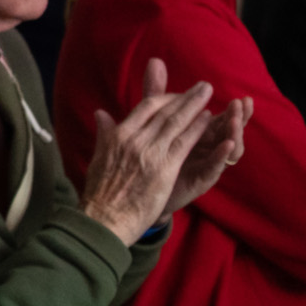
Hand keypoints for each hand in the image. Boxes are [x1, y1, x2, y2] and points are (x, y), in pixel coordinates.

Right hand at [80, 59, 217, 245]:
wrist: (105, 218)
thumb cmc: (99, 193)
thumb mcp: (97, 157)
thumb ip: (104, 134)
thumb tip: (100, 113)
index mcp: (117, 136)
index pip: (145, 108)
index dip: (164, 98)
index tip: (177, 95)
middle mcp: (133, 139)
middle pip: (163, 111)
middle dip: (184, 96)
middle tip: (202, 86)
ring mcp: (149, 152)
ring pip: (175, 123)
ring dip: (194, 106)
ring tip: (207, 93)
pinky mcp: (164, 167)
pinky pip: (184, 142)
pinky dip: (196, 128)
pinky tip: (208, 119)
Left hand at [143, 60, 252, 214]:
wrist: (136, 190)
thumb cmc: (149, 154)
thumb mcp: (151, 118)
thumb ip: (155, 92)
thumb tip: (154, 60)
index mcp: (198, 132)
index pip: (218, 117)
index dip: (231, 109)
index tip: (240, 97)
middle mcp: (205, 146)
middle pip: (226, 129)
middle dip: (236, 117)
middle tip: (243, 104)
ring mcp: (203, 163)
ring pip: (226, 147)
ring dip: (233, 133)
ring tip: (234, 121)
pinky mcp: (199, 178)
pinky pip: (214, 166)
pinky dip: (221, 155)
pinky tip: (227, 145)